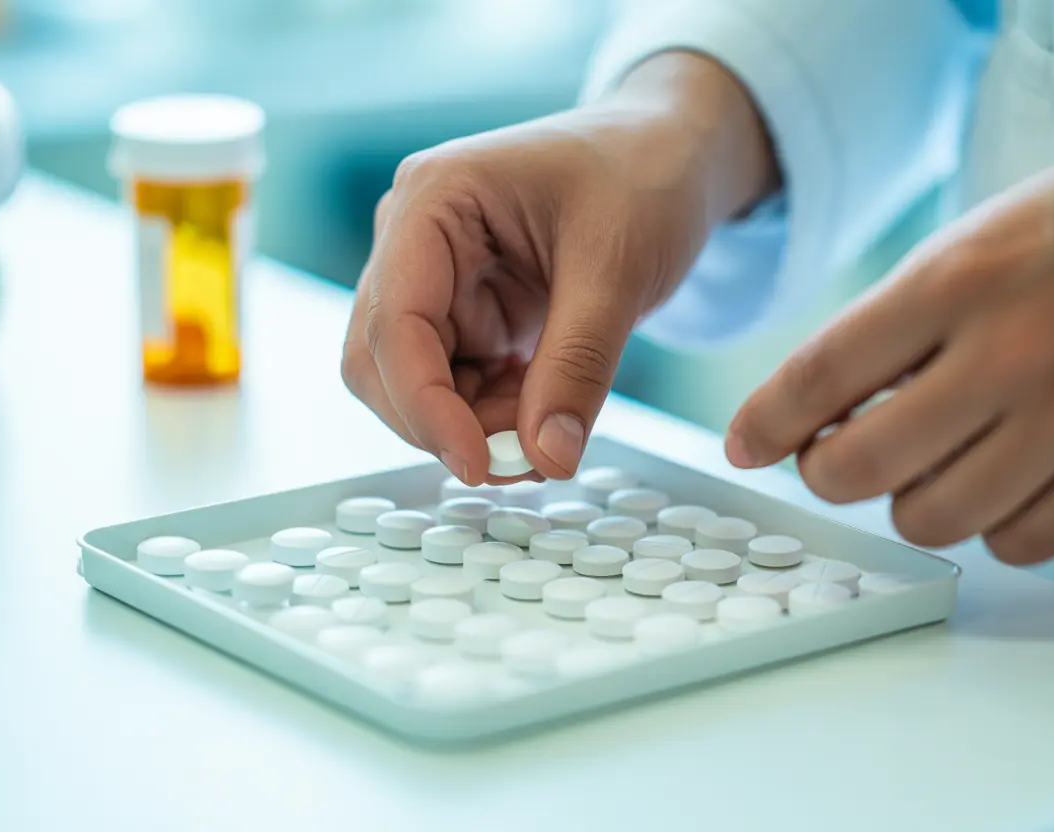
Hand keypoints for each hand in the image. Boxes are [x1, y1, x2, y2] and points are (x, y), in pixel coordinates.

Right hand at [342, 53, 775, 484]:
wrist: (671, 155)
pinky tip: (546, 413)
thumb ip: (578, 365)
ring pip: (417, 384)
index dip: (423, 405)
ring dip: (474, 425)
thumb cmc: (643, 176)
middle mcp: (416, 240)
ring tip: (550, 429)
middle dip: (444, 421)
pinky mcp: (468, 314)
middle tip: (525, 455)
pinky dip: (495, 416)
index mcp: (433, 200)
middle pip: (382, 361)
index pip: (394, 321)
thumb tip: (547, 457)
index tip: (476, 463)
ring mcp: (438, 280)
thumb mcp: (618, 267)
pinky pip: (459, 386)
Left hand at [727, 119, 1053, 563]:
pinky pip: (1023, 541)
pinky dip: (995, 524)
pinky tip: (1005, 481)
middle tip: (837, 455)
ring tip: (931, 462)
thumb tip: (827, 404)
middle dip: (828, 471)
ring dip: (911, 501)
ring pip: (934, 518)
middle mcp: (1011, 349)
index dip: (766, 421)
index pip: (823, 371)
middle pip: (859, 466)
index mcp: (959, 277)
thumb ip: (904, 318)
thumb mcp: (983, 235)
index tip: (746, 445)